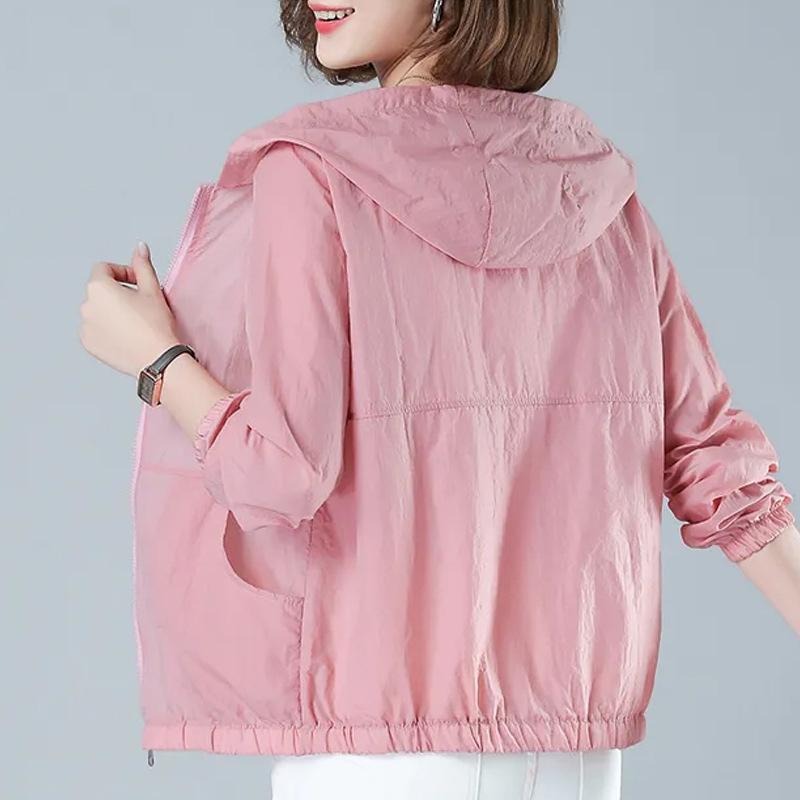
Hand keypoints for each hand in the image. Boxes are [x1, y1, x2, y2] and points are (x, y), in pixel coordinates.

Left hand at [79, 241, 181, 376]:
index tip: (138, 283)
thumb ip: (142, 265)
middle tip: (141, 304)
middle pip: (100, 290)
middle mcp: (86, 305)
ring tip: (135, 322)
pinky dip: (107, 329)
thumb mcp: (152, 290)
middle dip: (117, 293)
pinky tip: (127, 335)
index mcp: (99, 288)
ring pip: (98, 310)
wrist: (158, 359)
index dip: (123, 272)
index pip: (104, 268)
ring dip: (112, 311)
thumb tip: (140, 248)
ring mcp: (85, 326)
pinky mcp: (89, 344)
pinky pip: (95, 329)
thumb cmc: (156, 325)